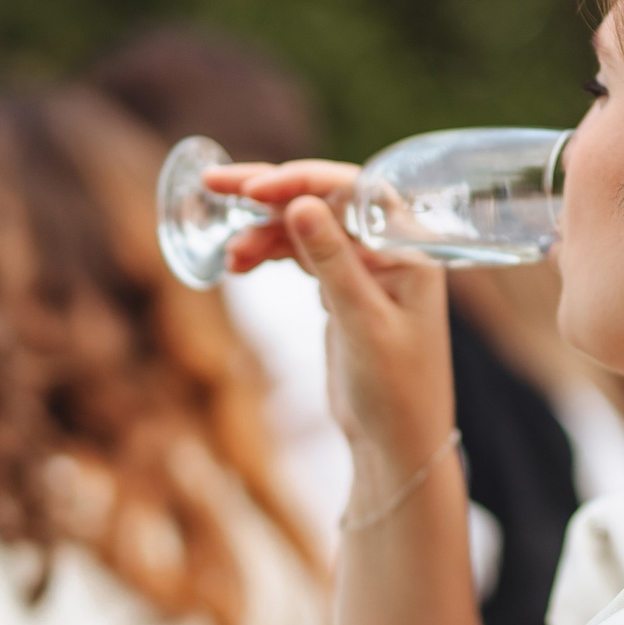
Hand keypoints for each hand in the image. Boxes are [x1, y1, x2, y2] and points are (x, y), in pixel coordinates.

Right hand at [210, 161, 454, 484]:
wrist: (396, 443)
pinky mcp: (342, 288)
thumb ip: (334, 263)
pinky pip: (301, 254)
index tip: (252, 190)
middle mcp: (389, 247)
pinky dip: (270, 253)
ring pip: (305, 227)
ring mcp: (364, 266)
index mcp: (410, 247)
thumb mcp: (363, 325)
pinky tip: (240, 262)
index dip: (300, 181)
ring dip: (263, 232)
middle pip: (323, 200)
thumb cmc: (396, 390)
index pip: (354, 190)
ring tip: (230, 256)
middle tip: (213, 184)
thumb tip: (301, 204)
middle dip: (269, 192)